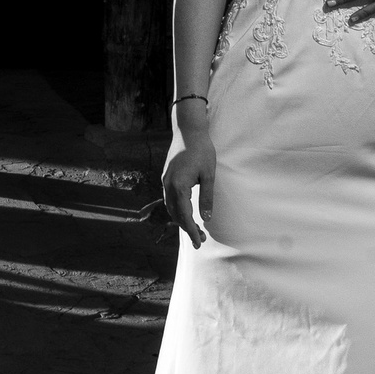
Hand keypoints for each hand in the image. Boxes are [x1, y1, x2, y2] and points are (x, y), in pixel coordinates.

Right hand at [161, 115, 217, 246]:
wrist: (188, 131)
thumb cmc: (202, 151)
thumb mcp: (209, 175)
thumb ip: (206, 198)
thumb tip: (206, 218)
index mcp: (179, 186)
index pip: (184, 215)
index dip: (191, 230)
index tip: (198, 242)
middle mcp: (168, 185)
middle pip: (175, 214)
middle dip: (187, 228)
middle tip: (200, 239)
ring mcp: (165, 181)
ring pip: (170, 207)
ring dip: (181, 219)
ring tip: (195, 228)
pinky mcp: (166, 177)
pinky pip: (169, 199)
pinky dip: (177, 209)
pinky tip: (186, 212)